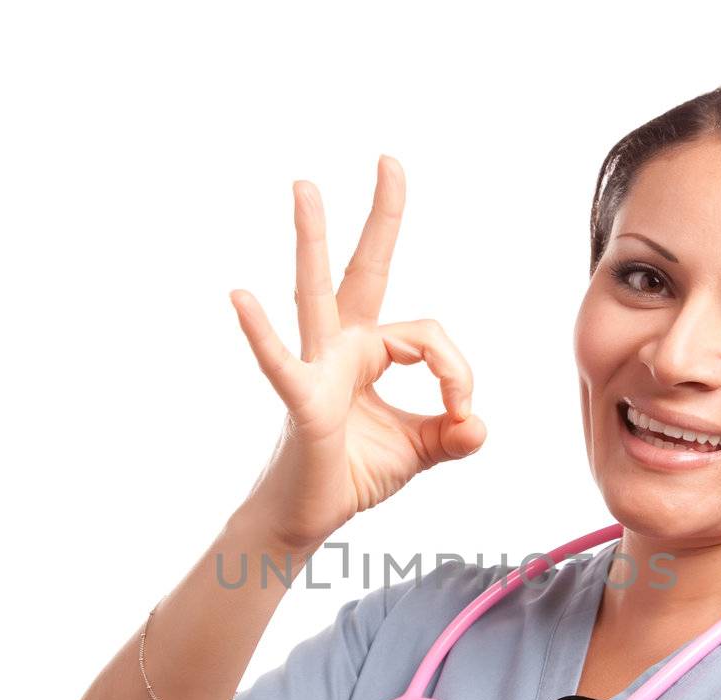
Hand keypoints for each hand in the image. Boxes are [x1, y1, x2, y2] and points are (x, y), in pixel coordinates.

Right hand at [228, 155, 487, 552]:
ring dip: (311, 240)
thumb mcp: (420, 451)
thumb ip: (453, 435)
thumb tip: (480, 425)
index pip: (429, 337)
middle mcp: (341, 347)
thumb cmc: (352, 474)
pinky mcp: (300, 401)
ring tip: (306, 187)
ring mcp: (316, 369)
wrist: (307, 519)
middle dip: (381, 217)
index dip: (456, 371)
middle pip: (364, 270)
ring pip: (316, 294)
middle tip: (389, 160)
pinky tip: (240, 297)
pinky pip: (280, 362)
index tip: (464, 412)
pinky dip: (261, 333)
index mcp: (372, 352)